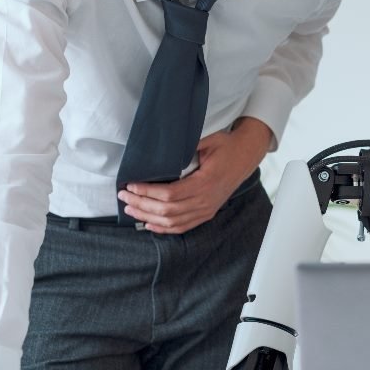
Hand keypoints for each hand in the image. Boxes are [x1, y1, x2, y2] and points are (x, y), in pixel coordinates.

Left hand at [119, 118, 270, 233]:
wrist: (246, 156)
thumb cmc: (226, 146)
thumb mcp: (208, 141)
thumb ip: (185, 149)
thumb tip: (159, 152)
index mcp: (205, 183)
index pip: (170, 194)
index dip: (147, 192)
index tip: (131, 186)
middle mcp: (206, 200)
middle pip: (167, 210)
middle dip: (142, 205)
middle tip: (123, 197)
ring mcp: (207, 209)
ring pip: (172, 222)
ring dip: (148, 217)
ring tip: (131, 210)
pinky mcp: (207, 213)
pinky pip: (183, 226)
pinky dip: (164, 228)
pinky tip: (149, 224)